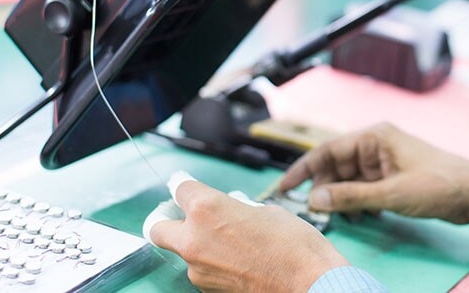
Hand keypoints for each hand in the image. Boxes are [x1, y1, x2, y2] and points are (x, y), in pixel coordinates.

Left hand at [149, 180, 347, 292]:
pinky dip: (211, 264)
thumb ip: (237, 209)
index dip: (187, 187)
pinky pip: (200, 270)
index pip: (180, 189)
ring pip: (182, 251)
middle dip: (170, 219)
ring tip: (229, 243)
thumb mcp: (267, 211)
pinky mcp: (207, 290)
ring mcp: (198, 269)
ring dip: (197, 244)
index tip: (189, 188)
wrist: (309, 284)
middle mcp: (194, 238)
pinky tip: (237, 261)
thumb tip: (232, 213)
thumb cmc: (295, 245)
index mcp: (207, 208)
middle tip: (188, 217)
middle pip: (159, 227)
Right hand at [280, 122, 468, 230]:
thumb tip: (314, 199)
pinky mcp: (391, 178)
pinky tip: (359, 216)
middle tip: (308, 210)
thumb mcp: (392, 193)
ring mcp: (383, 162)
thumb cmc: (440, 184)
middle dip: (321, 187)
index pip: (327, 150)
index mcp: (374, 137)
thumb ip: (351, 196)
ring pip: (347, 179)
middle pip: (335, 165)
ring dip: (339, 198)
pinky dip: (355, 202)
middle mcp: (376, 145)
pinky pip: (362, 189)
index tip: (283, 187)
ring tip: (337, 217)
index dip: (303, 168)